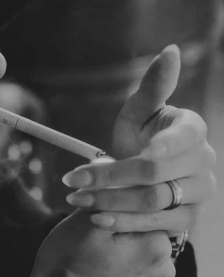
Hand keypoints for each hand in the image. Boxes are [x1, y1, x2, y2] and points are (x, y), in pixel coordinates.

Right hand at [11, 210, 175, 276]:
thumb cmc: (65, 265)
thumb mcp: (83, 220)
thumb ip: (110, 197)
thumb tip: (119, 179)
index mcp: (157, 246)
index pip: (147, 213)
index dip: (120, 211)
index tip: (98, 220)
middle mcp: (166, 272)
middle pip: (147, 237)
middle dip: (125, 235)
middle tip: (93, 243)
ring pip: (143, 261)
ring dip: (126, 257)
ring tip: (95, 263)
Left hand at [62, 45, 216, 233]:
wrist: (149, 177)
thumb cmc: (144, 137)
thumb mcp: (141, 112)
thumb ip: (154, 86)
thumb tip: (171, 50)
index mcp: (193, 132)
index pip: (167, 147)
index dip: (134, 158)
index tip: (95, 166)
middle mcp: (203, 164)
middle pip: (153, 178)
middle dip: (108, 182)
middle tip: (73, 185)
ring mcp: (199, 195)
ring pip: (151, 204)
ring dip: (109, 204)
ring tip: (77, 200)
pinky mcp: (188, 220)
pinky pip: (154, 226)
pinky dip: (122, 223)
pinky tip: (97, 219)